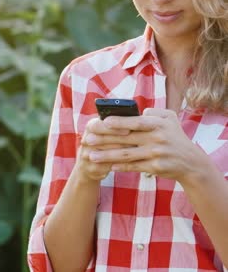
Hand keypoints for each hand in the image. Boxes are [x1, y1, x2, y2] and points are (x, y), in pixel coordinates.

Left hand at [83, 108, 203, 181]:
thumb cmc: (175, 136)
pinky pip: (134, 166)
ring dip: (107, 155)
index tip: (102, 121)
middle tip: (88, 139)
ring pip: (126, 155)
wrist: (191, 162)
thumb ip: (153, 112)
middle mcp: (157, 139)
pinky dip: (120, 166)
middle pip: (126, 139)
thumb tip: (136, 111)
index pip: (136, 122)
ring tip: (91, 155)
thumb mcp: (169, 118)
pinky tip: (108, 165)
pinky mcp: (155, 167)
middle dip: (104, 139)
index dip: (119, 122)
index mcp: (158, 124)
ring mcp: (155, 154)